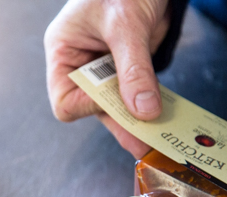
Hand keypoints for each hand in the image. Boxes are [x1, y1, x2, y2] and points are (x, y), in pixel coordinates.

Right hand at [44, 0, 170, 157]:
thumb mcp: (126, 25)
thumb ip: (134, 69)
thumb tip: (144, 110)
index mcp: (63, 53)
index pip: (65, 100)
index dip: (88, 105)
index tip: (113, 96)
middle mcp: (80, 65)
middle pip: (92, 107)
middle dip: (118, 122)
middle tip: (142, 142)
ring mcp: (104, 69)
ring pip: (115, 106)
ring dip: (136, 121)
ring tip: (156, 140)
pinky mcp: (127, 69)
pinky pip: (135, 95)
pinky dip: (149, 107)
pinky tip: (163, 118)